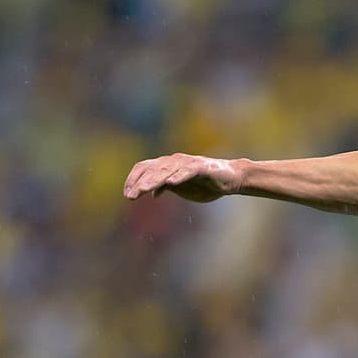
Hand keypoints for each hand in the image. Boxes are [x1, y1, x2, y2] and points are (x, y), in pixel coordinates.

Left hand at [123, 153, 242, 202]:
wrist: (231, 178)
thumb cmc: (206, 183)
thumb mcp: (182, 188)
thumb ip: (167, 187)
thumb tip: (153, 193)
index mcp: (168, 166)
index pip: (144, 167)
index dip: (133, 179)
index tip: (126, 194)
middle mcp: (175, 161)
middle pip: (153, 169)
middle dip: (140, 183)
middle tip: (130, 196)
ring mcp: (189, 163)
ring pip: (167, 169)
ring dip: (154, 180)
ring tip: (143, 190)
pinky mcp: (203, 167)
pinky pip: (189, 170)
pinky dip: (179, 176)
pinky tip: (171, 183)